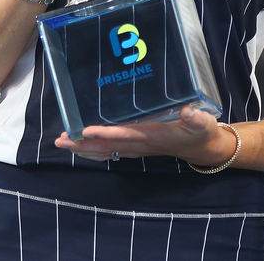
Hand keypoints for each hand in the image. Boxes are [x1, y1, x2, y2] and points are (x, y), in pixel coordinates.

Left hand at [54, 104, 228, 164]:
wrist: (203, 148)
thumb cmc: (202, 132)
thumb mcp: (203, 123)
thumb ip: (196, 117)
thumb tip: (187, 110)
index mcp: (154, 135)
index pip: (126, 135)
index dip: (106, 134)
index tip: (85, 131)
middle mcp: (141, 144)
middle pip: (108, 146)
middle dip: (83, 144)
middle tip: (60, 140)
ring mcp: (137, 148)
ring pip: (105, 151)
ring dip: (83, 148)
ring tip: (61, 143)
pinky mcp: (136, 148)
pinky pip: (110, 152)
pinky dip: (93, 150)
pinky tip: (80, 147)